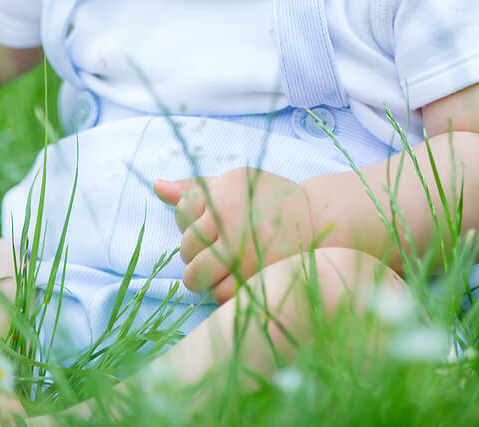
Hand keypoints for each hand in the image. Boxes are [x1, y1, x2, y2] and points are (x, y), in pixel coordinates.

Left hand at [153, 168, 314, 303]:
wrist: (321, 221)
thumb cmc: (271, 200)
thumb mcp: (235, 182)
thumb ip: (195, 188)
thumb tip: (156, 186)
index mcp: (225, 191)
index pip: (183, 214)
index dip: (192, 225)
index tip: (211, 227)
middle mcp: (232, 219)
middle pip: (186, 249)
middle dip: (194, 256)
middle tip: (216, 253)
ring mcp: (243, 251)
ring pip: (197, 276)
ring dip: (203, 278)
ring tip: (222, 270)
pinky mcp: (256, 277)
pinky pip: (221, 295)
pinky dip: (223, 293)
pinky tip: (237, 280)